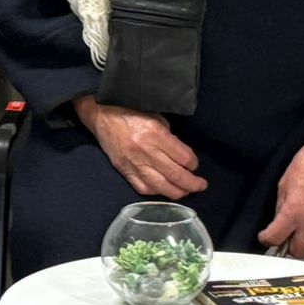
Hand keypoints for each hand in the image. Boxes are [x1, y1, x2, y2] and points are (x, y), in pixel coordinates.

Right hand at [76, 97, 205, 199]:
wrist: (102, 116)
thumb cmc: (131, 112)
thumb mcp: (156, 117)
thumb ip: (169, 137)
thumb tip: (181, 155)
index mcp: (155, 133)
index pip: (183, 157)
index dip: (193, 163)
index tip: (195, 164)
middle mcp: (145, 151)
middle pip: (175, 174)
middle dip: (192, 183)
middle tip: (201, 185)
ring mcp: (134, 163)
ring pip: (160, 186)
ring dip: (177, 192)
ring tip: (186, 192)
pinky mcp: (124, 170)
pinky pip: (143, 188)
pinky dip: (157, 192)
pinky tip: (165, 191)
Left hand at [258, 116, 303, 257]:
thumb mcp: (285, 182)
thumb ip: (281, 204)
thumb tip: (279, 218)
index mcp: (294, 212)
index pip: (276, 238)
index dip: (266, 239)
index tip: (264, 237)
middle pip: (298, 251)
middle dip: (289, 247)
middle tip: (284, 236)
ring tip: (301, 223)